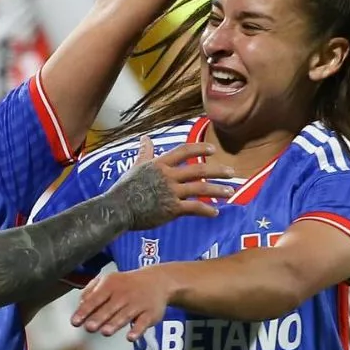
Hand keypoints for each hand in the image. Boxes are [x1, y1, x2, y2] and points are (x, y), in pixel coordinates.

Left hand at [71, 268, 172, 339]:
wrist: (157, 281)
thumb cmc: (126, 284)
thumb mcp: (108, 281)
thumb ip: (91, 291)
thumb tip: (80, 305)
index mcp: (111, 284)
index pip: (95, 298)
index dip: (85, 310)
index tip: (75, 321)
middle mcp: (124, 294)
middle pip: (110, 307)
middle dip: (99, 318)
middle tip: (89, 327)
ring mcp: (138, 303)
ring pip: (125, 315)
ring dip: (115, 324)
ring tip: (105, 332)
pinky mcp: (150, 314)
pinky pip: (143, 322)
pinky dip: (137, 330)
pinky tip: (130, 336)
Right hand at [109, 136, 234, 229]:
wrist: (117, 209)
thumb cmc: (124, 188)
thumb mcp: (136, 166)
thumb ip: (145, 152)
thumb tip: (145, 138)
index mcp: (159, 164)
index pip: (184, 151)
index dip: (200, 149)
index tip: (213, 150)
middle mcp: (168, 176)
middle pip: (198, 170)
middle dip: (217, 171)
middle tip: (231, 172)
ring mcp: (170, 192)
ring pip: (200, 189)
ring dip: (218, 190)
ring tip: (230, 192)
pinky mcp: (171, 209)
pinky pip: (194, 208)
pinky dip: (206, 210)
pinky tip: (215, 212)